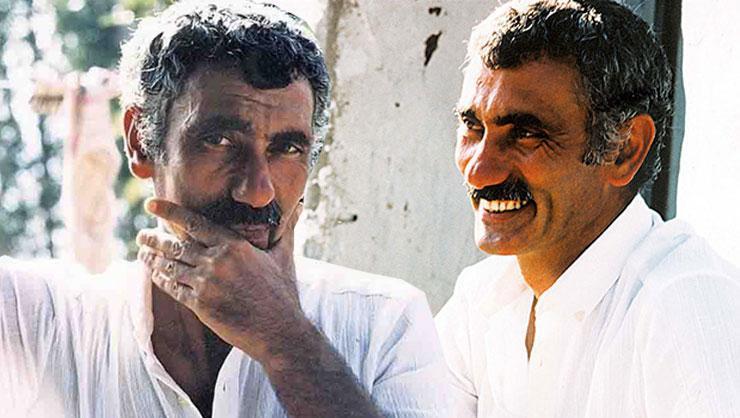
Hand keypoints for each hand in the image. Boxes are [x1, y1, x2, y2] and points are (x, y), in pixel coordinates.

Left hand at [136, 198, 307, 363]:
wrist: (279, 330)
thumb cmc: (283, 292)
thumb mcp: (284, 256)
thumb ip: (286, 230)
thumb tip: (300, 207)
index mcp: (235, 245)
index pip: (195, 223)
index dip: (170, 212)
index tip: (152, 205)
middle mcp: (217, 261)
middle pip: (176, 244)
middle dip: (154, 238)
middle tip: (141, 234)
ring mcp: (207, 284)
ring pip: (171, 266)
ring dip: (153, 259)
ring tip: (143, 253)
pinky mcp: (200, 305)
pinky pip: (173, 288)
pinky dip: (162, 280)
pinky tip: (155, 274)